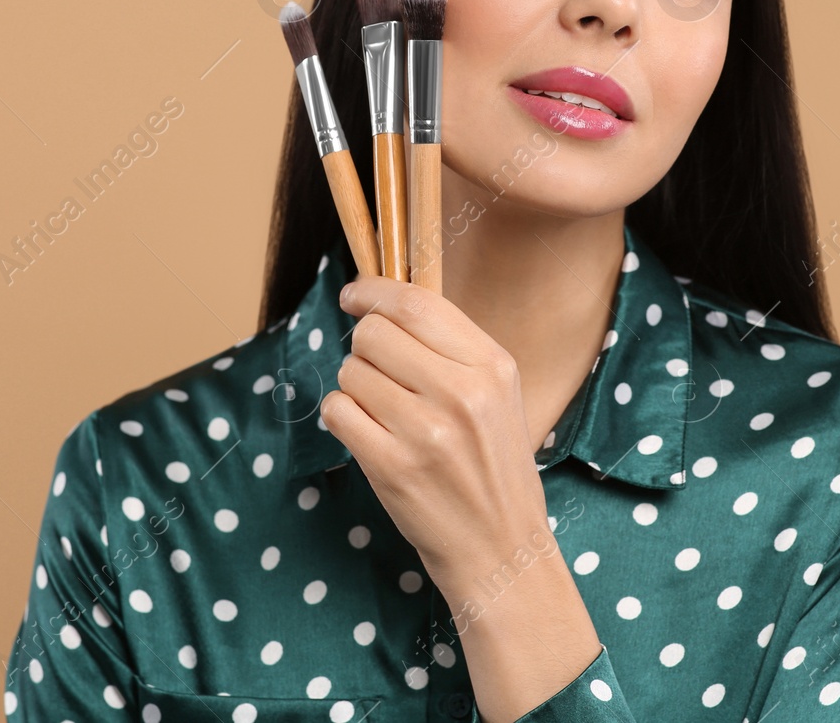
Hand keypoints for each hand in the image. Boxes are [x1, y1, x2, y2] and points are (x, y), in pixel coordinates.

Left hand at [320, 275, 551, 596]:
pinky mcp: (391, 466)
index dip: (374, 292)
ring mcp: (425, 431)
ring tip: (386, 416)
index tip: (354, 295)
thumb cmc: (494, 469)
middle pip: (374, 333)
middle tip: (382, 376)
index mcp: (492, 366)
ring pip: (351, 371)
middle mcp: (462, 392)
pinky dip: (344, 418)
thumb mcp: (498, 395)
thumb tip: (384, 303)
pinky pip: (337, 411)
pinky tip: (370, 436)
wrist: (502, 549)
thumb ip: (452, 349)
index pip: (417, 304)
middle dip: (366, 348)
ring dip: (356, 389)